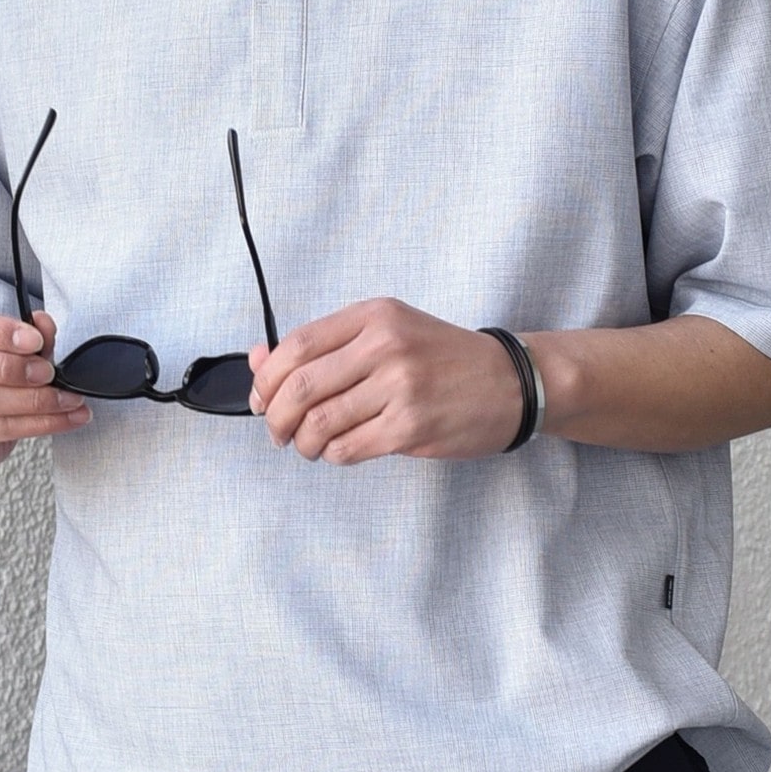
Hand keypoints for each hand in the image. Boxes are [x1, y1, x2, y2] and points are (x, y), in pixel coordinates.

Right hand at [0, 300, 91, 469]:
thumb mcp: (13, 338)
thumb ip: (31, 331)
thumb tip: (43, 325)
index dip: (0, 332)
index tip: (35, 341)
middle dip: (13, 368)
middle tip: (48, 373)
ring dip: (35, 401)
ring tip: (69, 400)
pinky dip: (39, 424)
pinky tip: (64, 419)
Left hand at [248, 298, 522, 464]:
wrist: (512, 382)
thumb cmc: (444, 359)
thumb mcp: (388, 333)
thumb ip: (325, 346)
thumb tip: (257, 360)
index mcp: (374, 316)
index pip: (296, 345)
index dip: (267, 379)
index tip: (261, 399)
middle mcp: (385, 346)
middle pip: (300, 387)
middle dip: (275, 418)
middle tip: (276, 432)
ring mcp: (400, 387)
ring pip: (320, 424)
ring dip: (303, 443)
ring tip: (310, 446)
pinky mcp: (411, 427)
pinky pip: (347, 448)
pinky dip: (333, 455)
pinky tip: (340, 450)